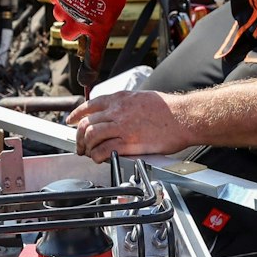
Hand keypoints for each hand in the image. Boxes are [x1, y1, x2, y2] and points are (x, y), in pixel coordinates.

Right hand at [50, 0, 127, 67]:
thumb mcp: (115, 4)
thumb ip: (104, 21)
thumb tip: (95, 29)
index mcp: (98, 27)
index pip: (92, 57)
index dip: (88, 74)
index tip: (85, 85)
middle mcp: (79, 22)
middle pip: (67, 35)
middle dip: (71, 27)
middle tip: (81, 12)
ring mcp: (65, 8)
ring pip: (60, 16)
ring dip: (67, 9)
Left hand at [68, 90, 193, 161]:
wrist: (185, 117)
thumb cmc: (169, 109)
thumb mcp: (142, 97)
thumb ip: (126, 105)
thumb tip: (118, 112)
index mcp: (120, 99)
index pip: (90, 105)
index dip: (77, 114)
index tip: (71, 120)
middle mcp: (117, 111)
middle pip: (86, 123)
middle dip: (78, 136)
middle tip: (79, 144)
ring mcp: (122, 127)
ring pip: (91, 136)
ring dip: (86, 147)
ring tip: (89, 153)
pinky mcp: (129, 143)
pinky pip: (104, 150)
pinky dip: (97, 155)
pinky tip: (99, 158)